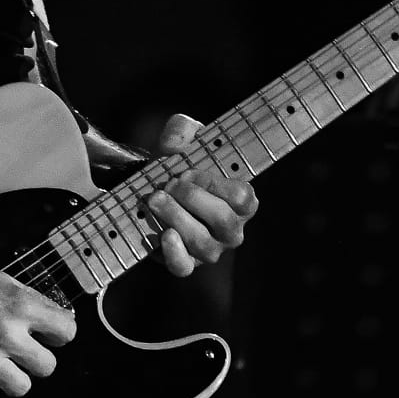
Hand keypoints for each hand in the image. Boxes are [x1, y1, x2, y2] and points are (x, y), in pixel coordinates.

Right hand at [0, 240, 76, 397]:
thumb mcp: (1, 279)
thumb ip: (29, 301)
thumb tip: (53, 320)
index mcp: (20, 305)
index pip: (67, 332)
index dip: (59, 334)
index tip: (48, 334)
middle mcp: (6, 334)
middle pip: (47, 367)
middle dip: (36, 359)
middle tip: (20, 351)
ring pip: (22, 388)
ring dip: (13, 379)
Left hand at [147, 112, 257, 276]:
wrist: (156, 190)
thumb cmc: (182, 165)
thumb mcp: (186, 141)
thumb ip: (183, 129)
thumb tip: (173, 144)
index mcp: (241, 201)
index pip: (243, 198)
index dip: (216, 185)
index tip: (190, 172)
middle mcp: (231, 230)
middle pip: (224, 221)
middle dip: (193, 199)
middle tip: (169, 183)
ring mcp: (210, 249)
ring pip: (203, 244)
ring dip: (177, 218)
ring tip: (154, 199)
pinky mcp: (185, 262)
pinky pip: (184, 267)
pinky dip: (174, 253)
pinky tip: (163, 234)